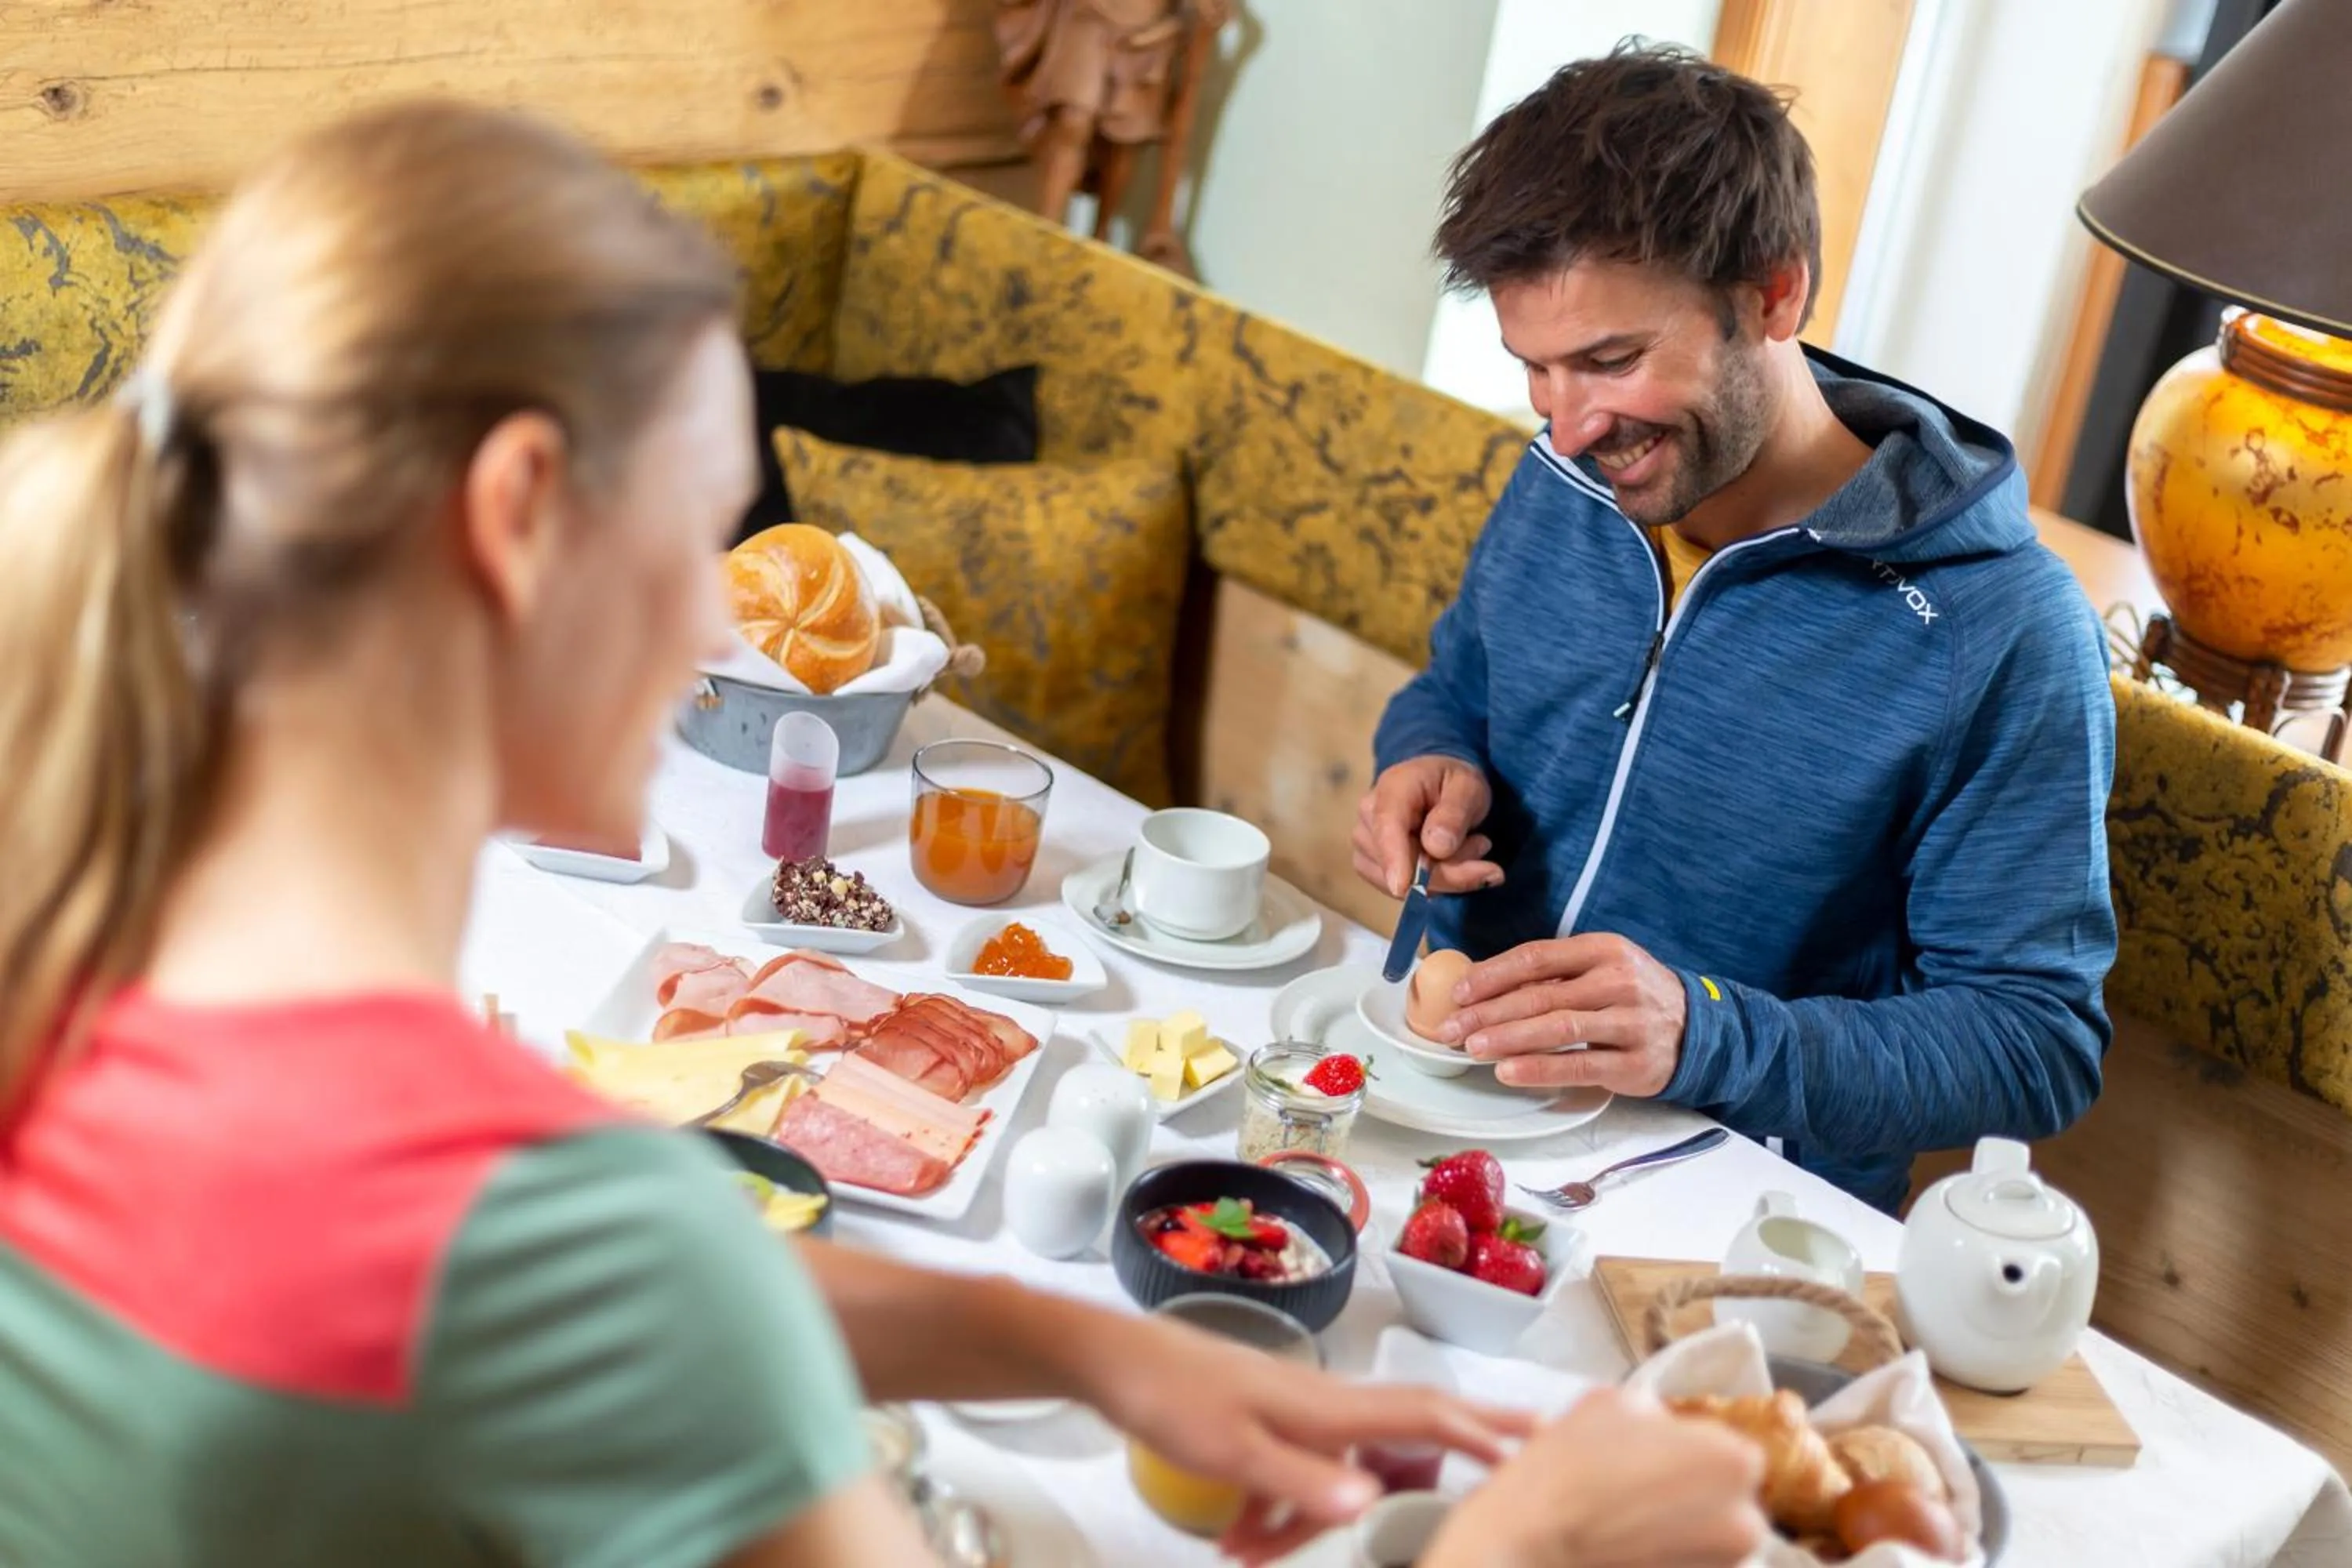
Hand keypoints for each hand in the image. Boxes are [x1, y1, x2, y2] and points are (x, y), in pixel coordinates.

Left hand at [1084, 1310, 1532, 1563]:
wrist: (1113, 1361)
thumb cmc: (1172, 1396)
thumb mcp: (1232, 1449)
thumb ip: (1300, 1479)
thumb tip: (1370, 1504)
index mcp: (1331, 1406)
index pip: (1428, 1417)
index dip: (1490, 1432)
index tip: (1547, 1443)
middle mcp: (1327, 1406)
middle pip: (1400, 1449)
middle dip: (1435, 1479)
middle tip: (1497, 1495)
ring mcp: (1298, 1415)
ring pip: (1340, 1474)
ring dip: (1313, 1522)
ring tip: (1252, 1554)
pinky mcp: (1269, 1425)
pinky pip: (1300, 1475)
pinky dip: (1280, 1511)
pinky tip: (1240, 1541)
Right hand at [1352, 755, 1501, 897]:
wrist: (1439, 786)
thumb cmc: (1454, 783)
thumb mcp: (1468, 788)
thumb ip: (1455, 814)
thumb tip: (1437, 848)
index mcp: (1392, 789)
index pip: (1387, 828)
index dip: (1395, 859)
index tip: (1403, 888)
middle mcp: (1369, 816)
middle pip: (1402, 864)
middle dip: (1450, 870)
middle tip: (1485, 847)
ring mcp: (1365, 843)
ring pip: (1403, 883)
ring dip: (1447, 877)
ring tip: (1471, 847)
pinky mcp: (1369, 865)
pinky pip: (1402, 891)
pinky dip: (1434, 885)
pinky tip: (1450, 863)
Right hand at [1424, 1386, 1766, 1567]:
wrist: (1529, 1541)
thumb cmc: (1569, 1468)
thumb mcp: (1615, 1402)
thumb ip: (1659, 1414)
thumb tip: (1666, 1432)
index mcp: (1737, 1462)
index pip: (1727, 1448)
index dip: (1685, 1447)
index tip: (1649, 1452)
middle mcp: (1747, 1522)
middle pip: (1724, 1494)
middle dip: (1687, 1487)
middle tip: (1634, 1483)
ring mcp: (1724, 1565)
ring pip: (1707, 1532)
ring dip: (1676, 1521)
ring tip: (1623, 1514)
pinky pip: (1684, 1559)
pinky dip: (1662, 1550)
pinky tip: (1624, 1539)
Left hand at [1435, 933, 1688, 1096]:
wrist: (1698, 1030)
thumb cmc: (1632, 996)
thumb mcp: (1601, 970)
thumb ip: (1553, 975)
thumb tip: (1484, 984)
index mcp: (1603, 949)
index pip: (1536, 957)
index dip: (1492, 974)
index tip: (1458, 992)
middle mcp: (1618, 980)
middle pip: (1541, 994)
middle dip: (1488, 1012)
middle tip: (1450, 1028)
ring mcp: (1630, 1021)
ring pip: (1558, 1028)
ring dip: (1508, 1038)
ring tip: (1471, 1048)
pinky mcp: (1635, 1062)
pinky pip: (1580, 1065)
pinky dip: (1540, 1068)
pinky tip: (1508, 1072)